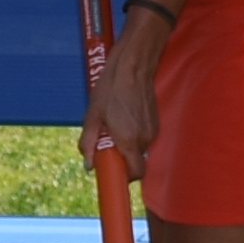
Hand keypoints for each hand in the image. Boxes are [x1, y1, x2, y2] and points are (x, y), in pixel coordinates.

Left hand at [91, 16, 166, 160]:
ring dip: (127, 143)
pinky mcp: (156, 121)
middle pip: (136, 161)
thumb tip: (88, 164)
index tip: (113, 170)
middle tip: (107, 140)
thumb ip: (89, 142)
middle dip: (121, 156)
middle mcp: (145, 138)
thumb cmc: (110, 88)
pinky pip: (144, 136)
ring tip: (114, 123)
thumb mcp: (92, 115)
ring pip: (139, 148)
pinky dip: (134, 133)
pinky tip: (124, 116)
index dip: (125, 176)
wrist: (133, 66)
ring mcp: (153, 130)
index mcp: (129, 140)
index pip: (136, 173)